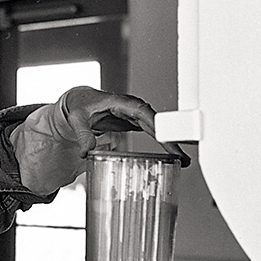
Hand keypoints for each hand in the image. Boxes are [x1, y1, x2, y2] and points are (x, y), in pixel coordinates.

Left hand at [61, 86, 190, 165]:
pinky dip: (163, 142)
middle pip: (155, 121)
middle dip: (170, 138)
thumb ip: (82, 134)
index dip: (156, 124)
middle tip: (181, 155)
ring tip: (183, 158)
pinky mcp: (134, 122)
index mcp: (120, 102)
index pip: (142, 111)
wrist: (77, 101)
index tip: (167, 137)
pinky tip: (172, 154)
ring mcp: (134, 115)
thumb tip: (86, 151)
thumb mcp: (77, 118)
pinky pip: (152, 131)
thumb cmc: (79, 104)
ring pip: (157, 127)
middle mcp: (131, 107)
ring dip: (170, 142)